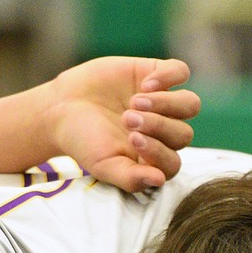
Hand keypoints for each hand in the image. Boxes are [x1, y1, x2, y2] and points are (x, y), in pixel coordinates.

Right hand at [47, 57, 199, 191]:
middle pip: (183, 134)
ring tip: (136, 101)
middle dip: (157, 126)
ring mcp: (163, 103)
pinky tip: (144, 84)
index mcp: (153, 160)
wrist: (62, 107)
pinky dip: (168, 78)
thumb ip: (131, 178)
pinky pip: (181, 72)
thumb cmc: (83, 141)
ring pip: (190, 105)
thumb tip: (159, 180)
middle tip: (126, 119)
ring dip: (166, 104)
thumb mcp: (103, 166)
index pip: (172, 163)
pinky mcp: (156, 75)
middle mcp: (163, 133)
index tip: (131, 140)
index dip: (158, 152)